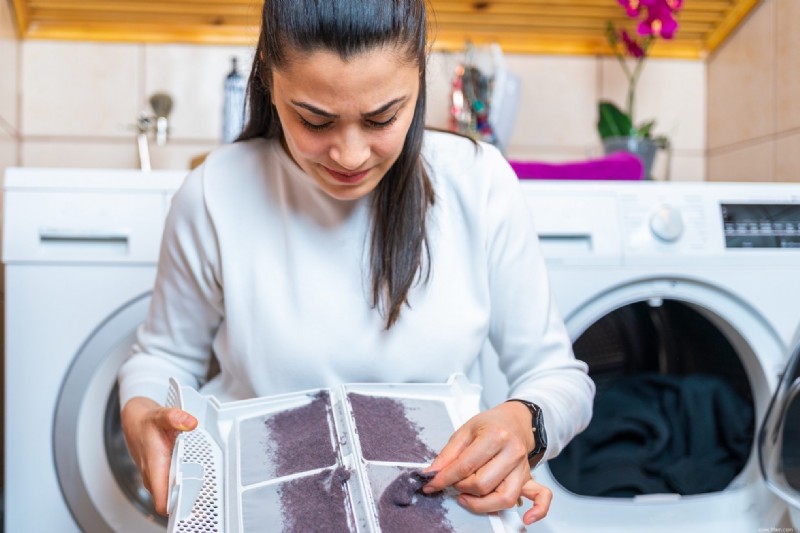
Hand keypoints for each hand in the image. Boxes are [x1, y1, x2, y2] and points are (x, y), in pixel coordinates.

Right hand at [120, 396, 197, 515]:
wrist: (134, 421)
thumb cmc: (146, 423)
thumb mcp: (161, 416)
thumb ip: (176, 418)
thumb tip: (190, 422)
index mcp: (155, 468)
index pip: (163, 503)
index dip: (178, 509)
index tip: (195, 506)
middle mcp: (154, 477)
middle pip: (171, 502)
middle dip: (187, 503)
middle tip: (208, 499)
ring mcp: (156, 477)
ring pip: (171, 495)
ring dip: (185, 495)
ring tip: (205, 490)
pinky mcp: (158, 475)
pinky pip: (171, 487)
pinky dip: (182, 487)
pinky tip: (195, 481)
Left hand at [422, 402, 550, 523]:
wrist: (514, 421)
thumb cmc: (490, 425)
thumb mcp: (464, 431)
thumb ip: (447, 454)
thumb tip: (432, 474)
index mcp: (495, 436)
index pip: (466, 466)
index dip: (444, 478)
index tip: (432, 484)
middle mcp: (512, 452)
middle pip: (483, 484)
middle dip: (461, 488)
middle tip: (453, 483)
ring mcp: (523, 467)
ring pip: (505, 497)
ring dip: (482, 504)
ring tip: (468, 497)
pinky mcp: (530, 478)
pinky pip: (542, 497)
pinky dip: (537, 511)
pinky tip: (526, 518)